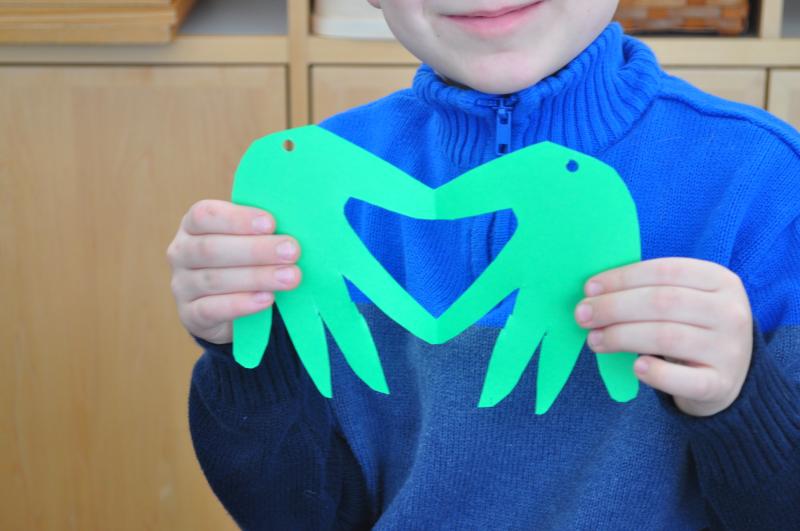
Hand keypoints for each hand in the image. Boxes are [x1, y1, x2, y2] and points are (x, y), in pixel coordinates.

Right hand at [166, 200, 301, 343]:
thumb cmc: (243, 261)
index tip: (271, 223)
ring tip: (290, 277)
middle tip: (292, 251)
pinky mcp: (190, 314)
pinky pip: (212, 309)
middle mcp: (181, 252)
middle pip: (211, 249)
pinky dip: (241, 304)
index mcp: (193, 225)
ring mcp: (182, 285)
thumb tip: (295, 229)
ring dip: (257, 277)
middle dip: (256, 250)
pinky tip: (267, 299)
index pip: (205, 215)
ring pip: (215, 280)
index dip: (238, 219)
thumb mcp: (248, 240)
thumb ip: (262, 232)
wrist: (226, 306)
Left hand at [574, 257, 752, 416]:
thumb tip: (593, 292)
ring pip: (666, 337)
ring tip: (594, 340)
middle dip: (614, 307)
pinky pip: (683, 379)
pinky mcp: (722, 384)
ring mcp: (729, 350)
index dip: (623, 278)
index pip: (665, 271)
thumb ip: (648, 290)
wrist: (728, 375)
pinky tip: (635, 367)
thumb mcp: (684, 300)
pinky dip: (655, 373)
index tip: (589, 289)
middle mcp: (730, 312)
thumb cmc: (692, 328)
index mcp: (719, 280)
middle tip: (582, 316)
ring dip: (621, 337)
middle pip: (663, 303)